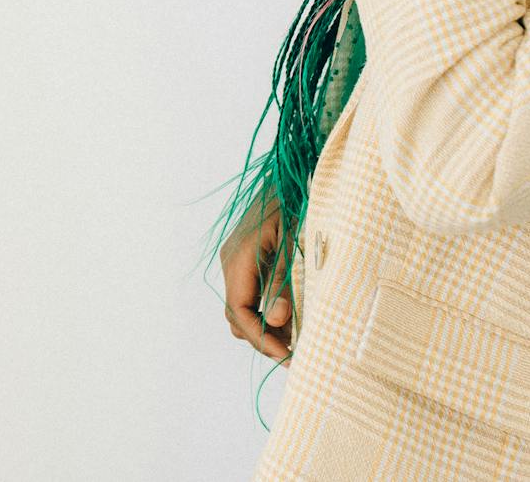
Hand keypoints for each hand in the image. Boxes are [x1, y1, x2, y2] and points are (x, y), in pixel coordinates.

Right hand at [221, 188, 293, 362]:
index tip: (287, 356)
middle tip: (296, 352)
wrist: (295, 174)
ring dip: (265, 324)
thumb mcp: (295, 245)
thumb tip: (277, 321)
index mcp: (239, 258)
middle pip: (237, 315)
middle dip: (263, 336)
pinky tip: (291, 312)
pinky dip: (266, 309)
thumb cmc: (298, 204)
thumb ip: (283, 283)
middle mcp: (232, 260)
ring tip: (297, 335)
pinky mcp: (248, 257)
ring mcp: (237, 259)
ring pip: (242, 307)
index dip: (261, 338)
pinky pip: (250, 293)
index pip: (239, 312)